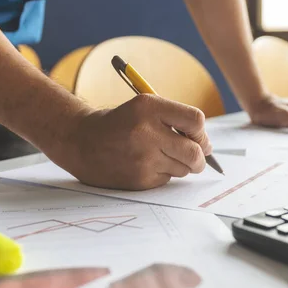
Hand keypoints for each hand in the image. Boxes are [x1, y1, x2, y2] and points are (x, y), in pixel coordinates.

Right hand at [49, 95, 211, 190]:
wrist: (80, 141)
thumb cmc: (119, 123)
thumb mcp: (144, 108)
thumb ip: (175, 120)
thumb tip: (207, 146)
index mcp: (149, 107)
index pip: (196, 121)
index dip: (201, 133)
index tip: (199, 138)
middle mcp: (146, 131)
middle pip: (195, 152)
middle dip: (200, 158)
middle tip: (196, 158)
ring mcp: (143, 157)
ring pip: (183, 168)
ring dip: (180, 165)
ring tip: (159, 156)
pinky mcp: (139, 178)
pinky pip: (167, 180)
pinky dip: (162, 174)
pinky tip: (145, 165)